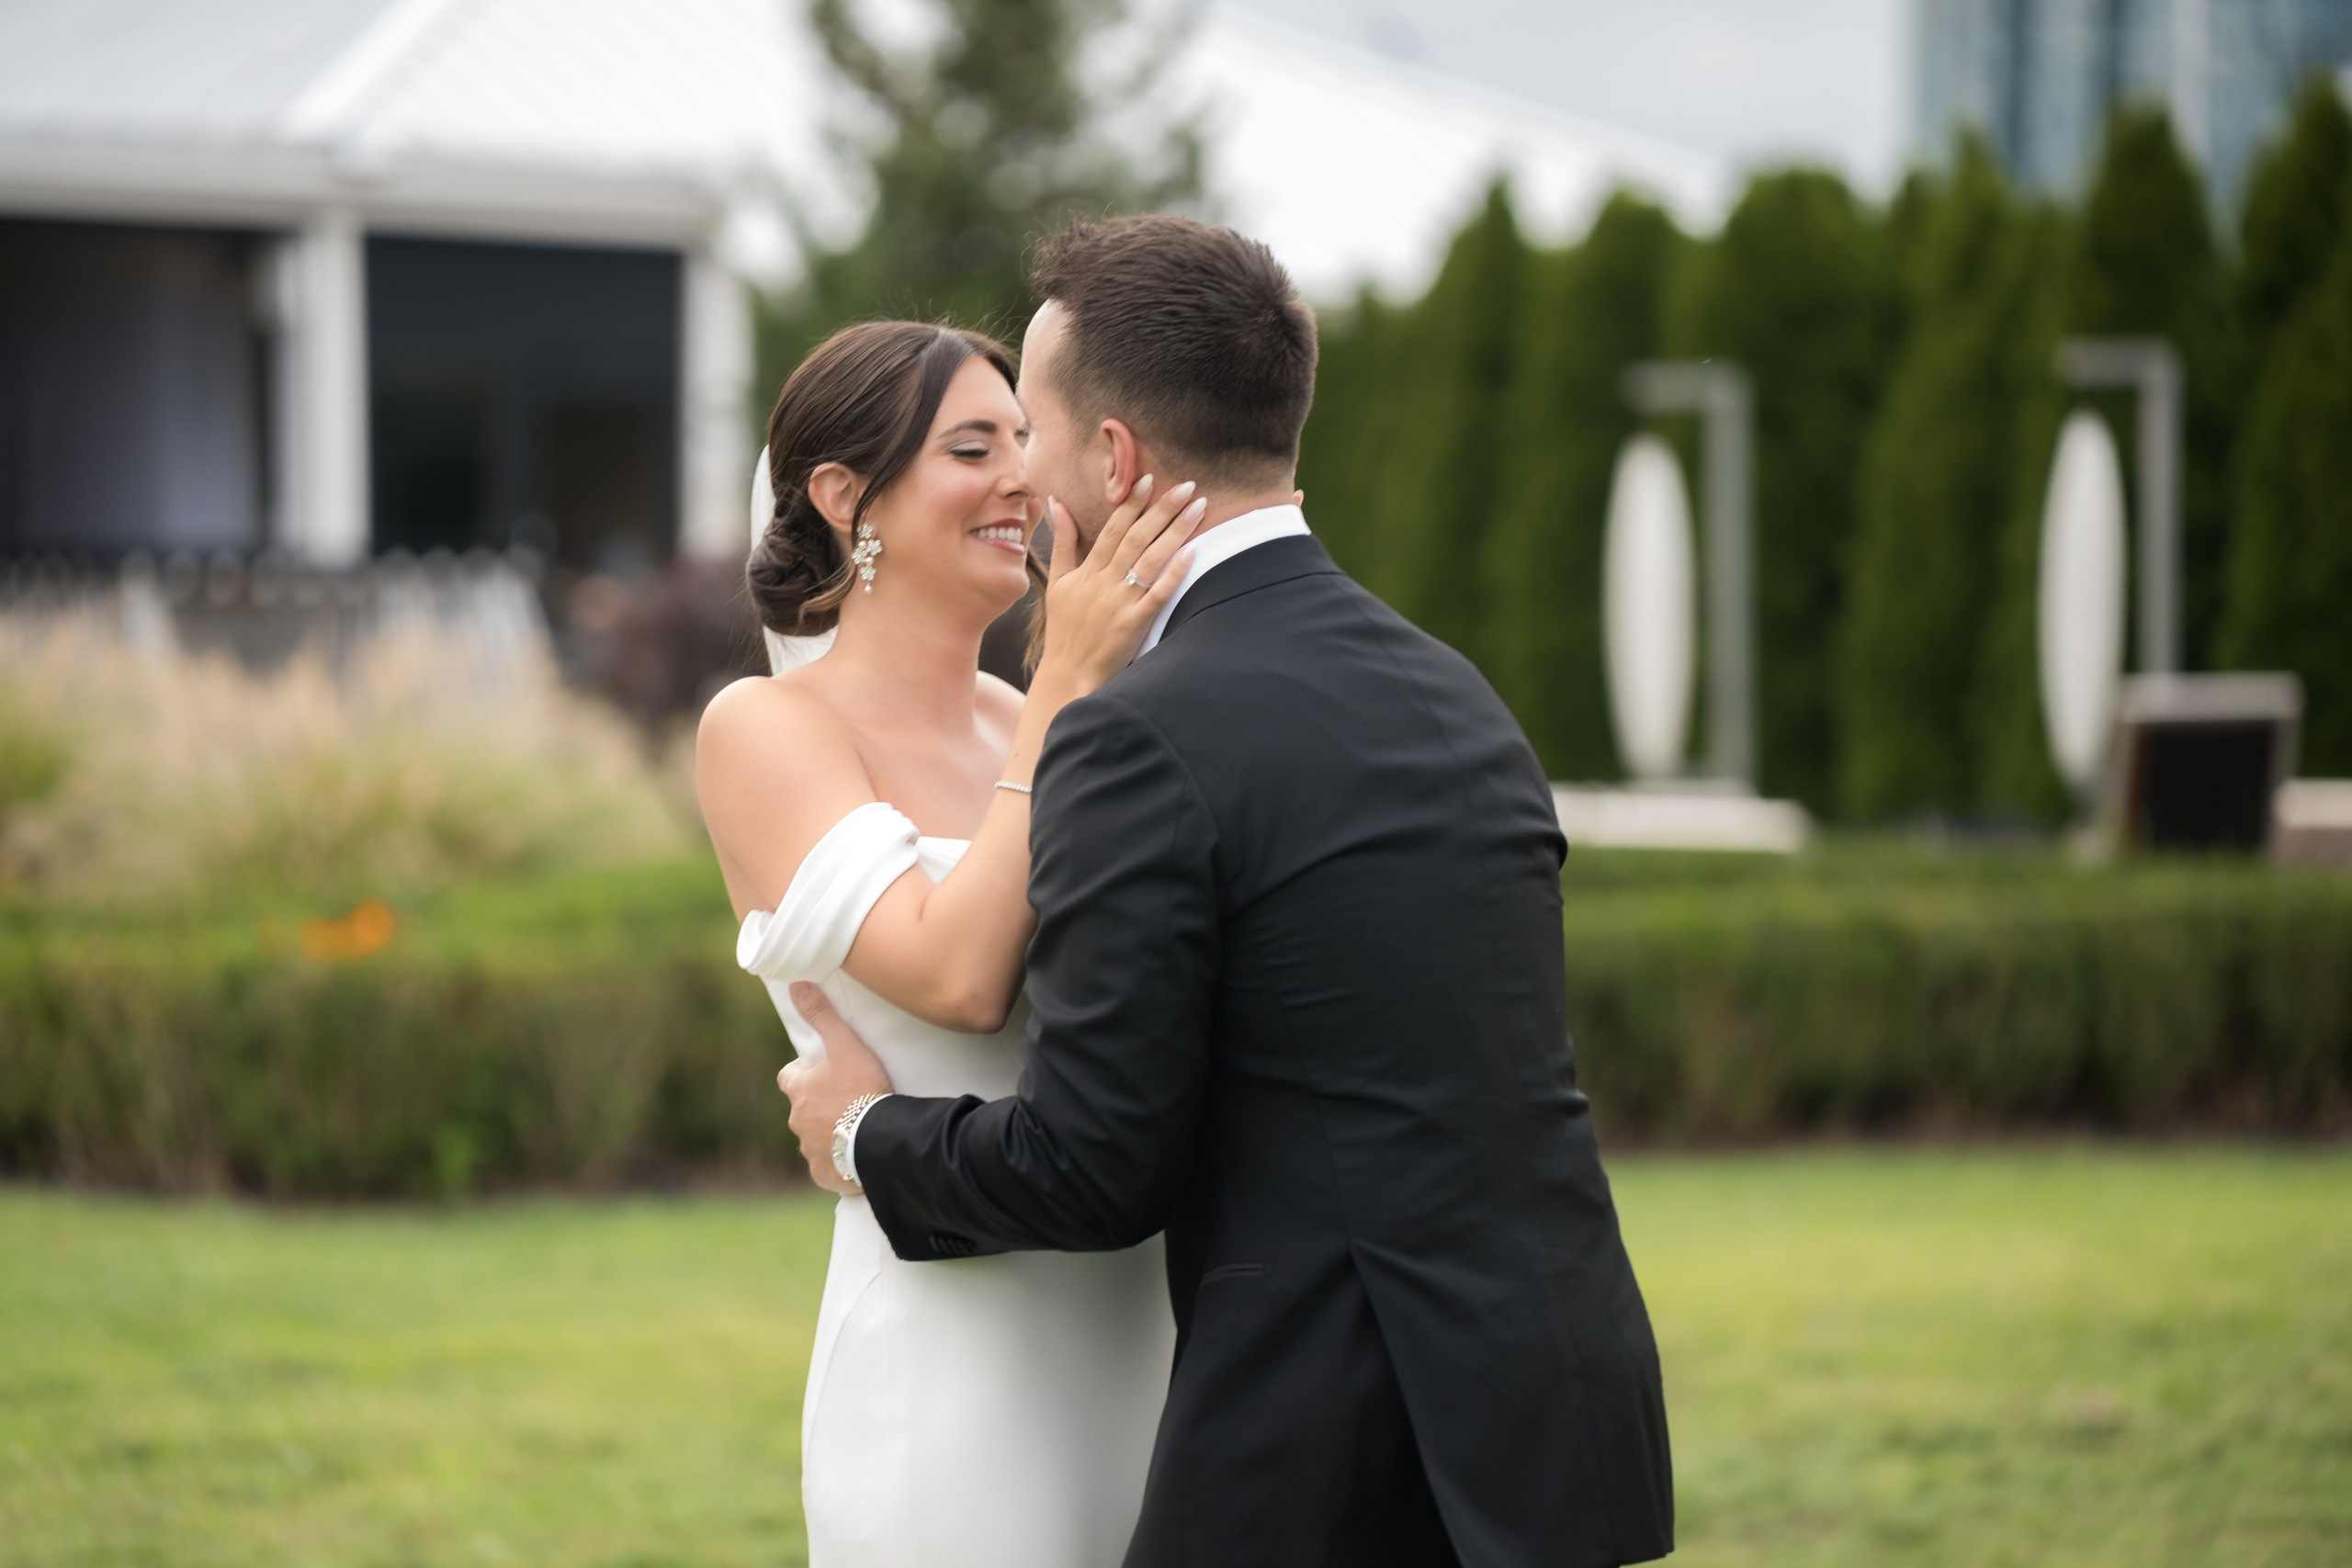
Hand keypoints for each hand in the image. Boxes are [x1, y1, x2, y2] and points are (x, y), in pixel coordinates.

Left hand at [778, 982, 895, 1194]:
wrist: (881, 1139)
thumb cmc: (863, 1089)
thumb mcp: (846, 1045)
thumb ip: (821, 1014)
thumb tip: (796, 983)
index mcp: (799, 1091)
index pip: (789, 1077)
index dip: (804, 1073)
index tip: (823, 1072)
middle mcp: (797, 1122)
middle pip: (803, 1109)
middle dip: (819, 1105)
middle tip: (848, 1099)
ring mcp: (809, 1151)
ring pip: (814, 1138)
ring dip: (829, 1133)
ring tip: (857, 1127)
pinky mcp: (824, 1174)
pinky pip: (827, 1167)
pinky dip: (837, 1161)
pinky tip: (856, 1155)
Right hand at [1033, 476, 1206, 693]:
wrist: (1068, 674)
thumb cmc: (1064, 630)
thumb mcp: (1058, 583)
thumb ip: (1063, 542)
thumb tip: (1056, 503)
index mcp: (1088, 571)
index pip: (1113, 528)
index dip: (1132, 503)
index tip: (1149, 479)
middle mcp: (1104, 582)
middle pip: (1136, 537)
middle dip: (1162, 509)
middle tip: (1186, 486)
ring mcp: (1120, 602)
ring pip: (1151, 559)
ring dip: (1175, 530)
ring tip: (1197, 508)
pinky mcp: (1134, 623)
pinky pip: (1158, 593)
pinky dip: (1175, 572)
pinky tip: (1193, 551)